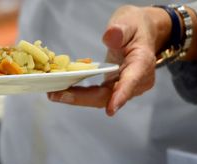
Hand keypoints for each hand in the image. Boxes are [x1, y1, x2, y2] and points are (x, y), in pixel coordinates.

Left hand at [48, 6, 166, 115]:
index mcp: (142, 63)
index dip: (121, 95)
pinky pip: (97, 95)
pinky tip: (62, 92)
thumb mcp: (129, 21)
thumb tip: (111, 36)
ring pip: (101, 99)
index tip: (111, 109)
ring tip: (55, 94)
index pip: (132, 81)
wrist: (142, 33)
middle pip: (109, 95)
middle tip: (58, 95)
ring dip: (77, 98)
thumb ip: (120, 30)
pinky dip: (80, 95)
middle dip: (82, 98)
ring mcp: (126, 88)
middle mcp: (137, 81)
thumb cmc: (136, 27)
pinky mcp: (116, 90)